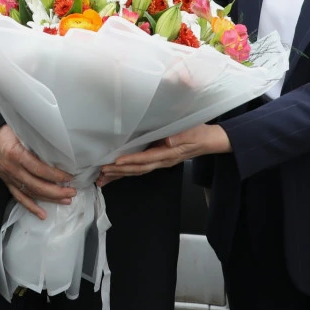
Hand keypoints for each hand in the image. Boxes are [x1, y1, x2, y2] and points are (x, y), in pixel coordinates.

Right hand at [0, 125, 74, 219]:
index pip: (39, 169)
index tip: (69, 177)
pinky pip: (20, 198)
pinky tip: (42, 214)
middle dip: (57, 191)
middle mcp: (13, 169)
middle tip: (72, 191)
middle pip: (37, 185)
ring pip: (31, 193)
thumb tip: (58, 148)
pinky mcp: (7, 183)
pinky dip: (31, 207)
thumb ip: (36, 141)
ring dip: (49, 199)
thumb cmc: (6, 131)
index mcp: (17, 154)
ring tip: (66, 200)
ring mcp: (9, 178)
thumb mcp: (21, 131)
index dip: (55, 175)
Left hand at [98, 124, 229, 184]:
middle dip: (119, 171)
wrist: (207, 141)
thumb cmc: (198, 132)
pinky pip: (139, 169)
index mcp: (168, 153)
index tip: (116, 162)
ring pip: (136, 171)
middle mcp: (162, 161)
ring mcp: (159, 163)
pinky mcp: (157, 161)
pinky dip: (125, 173)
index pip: (146, 159)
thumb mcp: (192, 131)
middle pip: (138, 169)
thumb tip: (168, 140)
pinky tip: (114, 175)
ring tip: (103, 178)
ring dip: (119, 175)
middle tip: (102, 172)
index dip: (131, 161)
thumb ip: (180, 136)